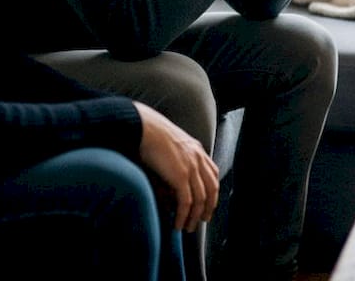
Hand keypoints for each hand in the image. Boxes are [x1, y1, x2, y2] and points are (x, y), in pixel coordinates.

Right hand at [134, 102, 219, 232]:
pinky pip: (186, 202)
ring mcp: (191, 167)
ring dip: (195, 216)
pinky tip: (178, 224)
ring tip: (188, 227)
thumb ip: (176, 160)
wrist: (142, 126)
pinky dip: (183, 215)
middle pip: (211, 189)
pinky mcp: (180, 176)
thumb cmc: (149, 134)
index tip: (207, 204)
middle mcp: (198, 159)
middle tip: (201, 220)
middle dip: (208, 207)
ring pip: (200, 199)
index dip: (211, 192)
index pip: (212, 175)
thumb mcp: (170, 144)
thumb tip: (172, 181)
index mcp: (197, 150)